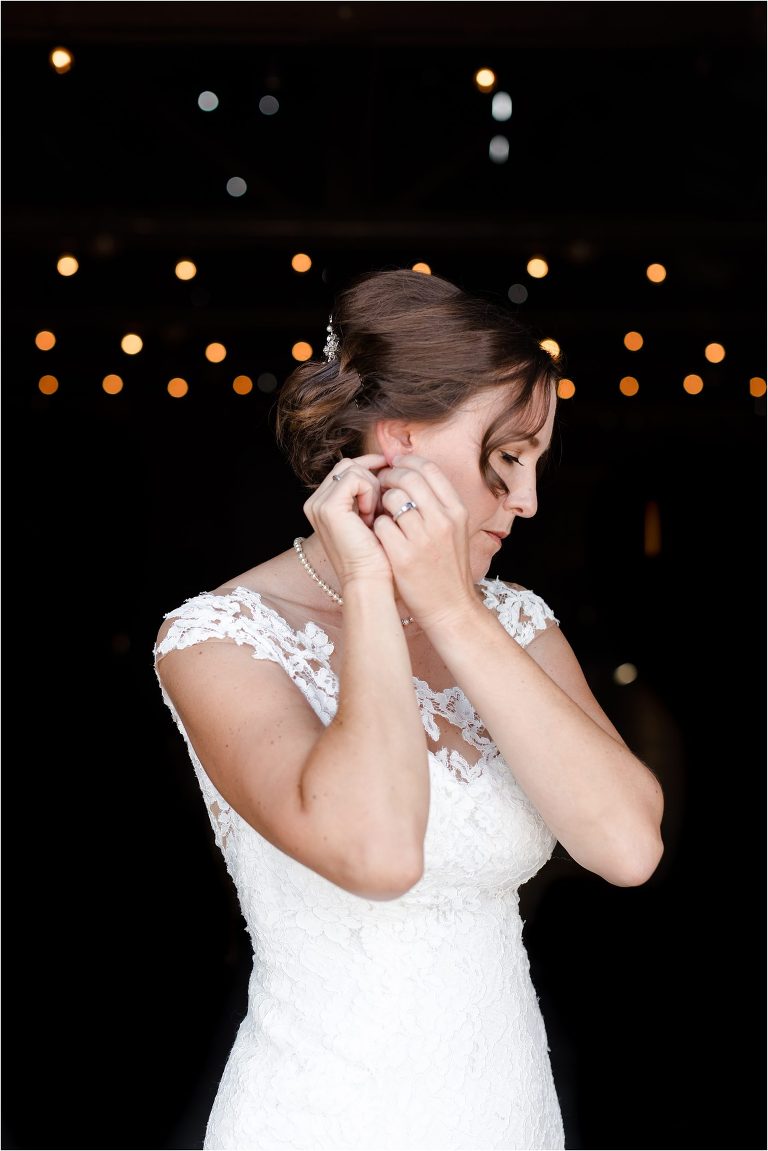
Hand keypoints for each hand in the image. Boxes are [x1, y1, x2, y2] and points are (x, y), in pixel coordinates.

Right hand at [303, 454, 394, 587]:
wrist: (368, 580)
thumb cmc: (374, 554)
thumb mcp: (371, 516)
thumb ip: (369, 492)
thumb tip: (386, 464)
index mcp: (321, 505)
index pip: (346, 469)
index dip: (370, 468)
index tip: (391, 474)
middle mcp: (315, 503)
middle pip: (348, 465)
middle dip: (371, 477)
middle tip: (382, 506)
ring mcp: (318, 504)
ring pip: (352, 468)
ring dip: (372, 488)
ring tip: (375, 515)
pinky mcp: (328, 507)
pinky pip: (355, 478)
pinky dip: (370, 493)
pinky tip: (372, 516)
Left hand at [374, 455, 478, 625]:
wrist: (451, 608)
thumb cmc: (448, 567)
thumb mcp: (455, 529)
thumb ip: (438, 502)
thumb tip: (412, 473)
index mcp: (456, 510)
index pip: (429, 468)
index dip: (407, 461)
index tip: (395, 465)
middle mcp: (443, 520)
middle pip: (408, 477)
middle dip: (388, 476)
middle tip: (380, 485)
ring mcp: (423, 538)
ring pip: (392, 498)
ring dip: (379, 501)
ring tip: (379, 511)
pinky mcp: (404, 556)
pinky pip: (381, 525)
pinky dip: (376, 526)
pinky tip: (378, 534)